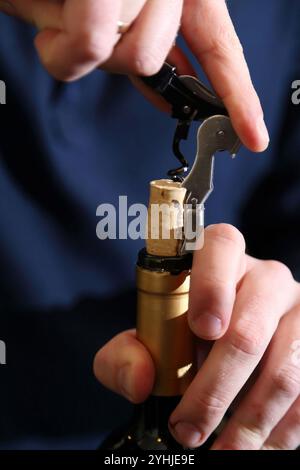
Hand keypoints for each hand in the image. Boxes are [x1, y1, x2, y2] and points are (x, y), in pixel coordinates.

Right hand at [0, 0, 268, 151]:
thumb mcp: (107, 26)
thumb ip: (142, 60)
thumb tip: (166, 99)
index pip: (219, 50)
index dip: (238, 98)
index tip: (252, 136)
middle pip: (153, 62)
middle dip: (112, 61)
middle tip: (84, 32)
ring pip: (132, 57)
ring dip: (87, 51)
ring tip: (64, 19)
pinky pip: (93, 43)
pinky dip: (67, 49)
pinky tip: (52, 25)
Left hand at [94, 224, 299, 449]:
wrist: (234, 344)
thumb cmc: (186, 335)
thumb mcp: (150, 340)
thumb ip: (125, 354)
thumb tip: (141, 379)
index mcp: (220, 260)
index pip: (221, 247)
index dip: (212, 284)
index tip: (201, 329)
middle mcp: (265, 279)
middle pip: (248, 329)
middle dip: (214, 389)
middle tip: (187, 428)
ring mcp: (298, 311)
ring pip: (283, 371)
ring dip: (247, 422)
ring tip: (219, 452)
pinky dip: (278, 430)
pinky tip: (252, 446)